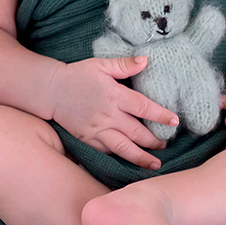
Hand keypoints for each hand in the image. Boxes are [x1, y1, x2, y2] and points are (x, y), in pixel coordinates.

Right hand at [48, 56, 179, 168]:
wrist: (50, 90)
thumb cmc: (77, 75)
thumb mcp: (101, 65)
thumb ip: (124, 65)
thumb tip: (145, 60)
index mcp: (114, 95)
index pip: (144, 107)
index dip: (161, 115)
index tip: (175, 122)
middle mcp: (108, 115)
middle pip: (137, 132)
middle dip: (155, 141)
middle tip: (166, 145)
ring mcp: (97, 130)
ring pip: (123, 148)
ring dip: (141, 157)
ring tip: (155, 164)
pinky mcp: (87, 139)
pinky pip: (106, 151)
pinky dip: (119, 157)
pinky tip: (129, 161)